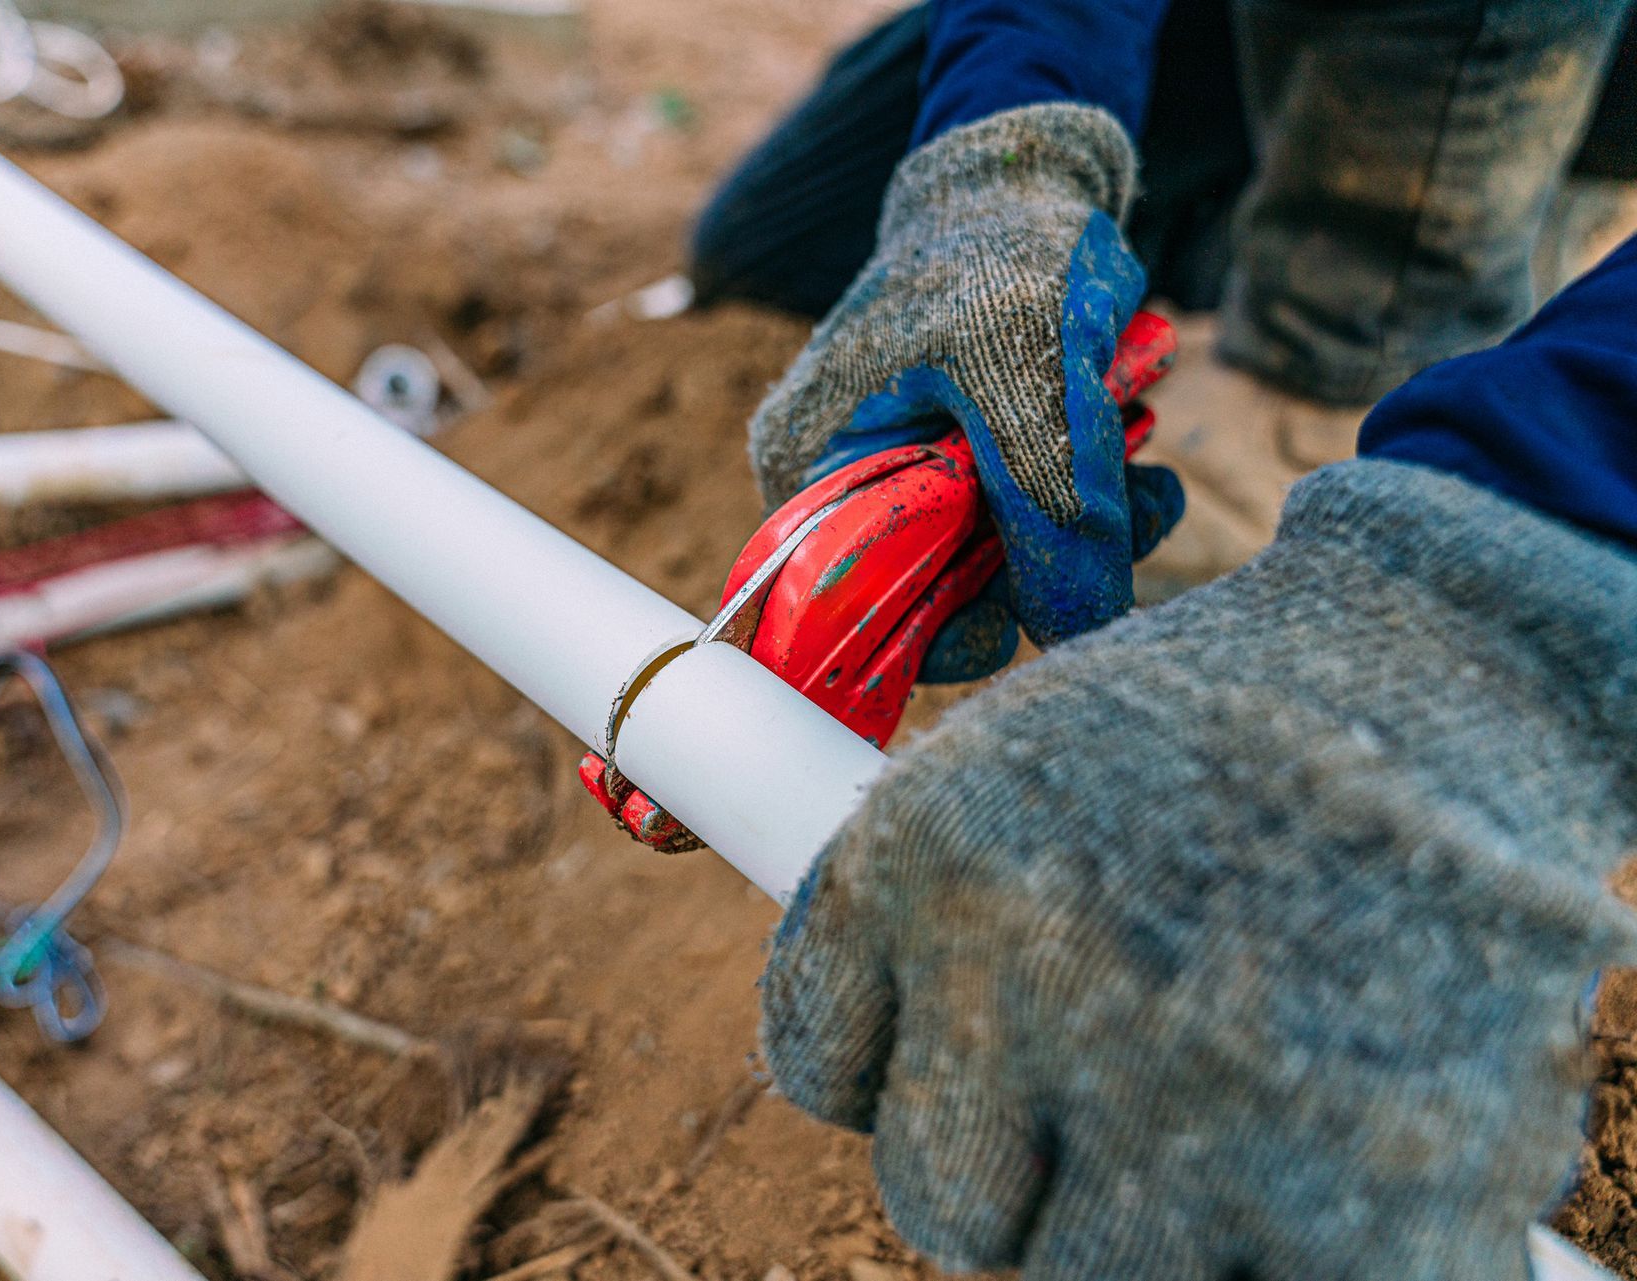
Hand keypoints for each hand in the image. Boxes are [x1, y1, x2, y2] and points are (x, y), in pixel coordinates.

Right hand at [747, 103, 1182, 679]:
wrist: (1026, 179)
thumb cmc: (1000, 255)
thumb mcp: (1029, 376)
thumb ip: (1050, 504)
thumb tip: (1078, 631)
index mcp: (811, 465)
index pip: (848, 604)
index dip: (933, 630)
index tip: (1021, 616)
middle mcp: (849, 485)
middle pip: (936, 592)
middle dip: (1038, 570)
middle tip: (1127, 519)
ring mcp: (913, 475)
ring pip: (1000, 562)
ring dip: (1083, 533)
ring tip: (1148, 477)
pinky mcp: (973, 463)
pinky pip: (1032, 521)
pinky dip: (1089, 503)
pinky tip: (1140, 459)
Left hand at [762, 460, 1636, 1278]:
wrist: (1462, 671)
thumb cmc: (1234, 714)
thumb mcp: (1026, 752)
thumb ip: (931, 912)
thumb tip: (871, 1050)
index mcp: (922, 862)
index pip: (814, 1054)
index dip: (892, 1061)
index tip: (963, 1047)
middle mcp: (1023, 982)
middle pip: (935, 1194)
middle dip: (1014, 1156)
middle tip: (1115, 1077)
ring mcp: (1180, 1097)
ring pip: (1071, 1272)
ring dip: (1140, 1214)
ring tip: (1231, 1092)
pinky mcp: (1354, 1194)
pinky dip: (1286, 1259)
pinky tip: (1322, 1163)